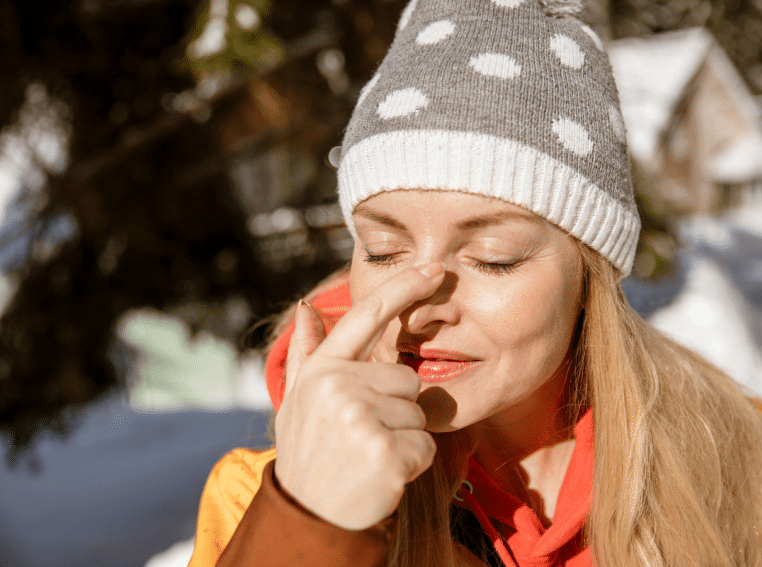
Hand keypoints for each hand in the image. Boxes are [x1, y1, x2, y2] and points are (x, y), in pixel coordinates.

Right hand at [274, 263, 444, 530]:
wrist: (309, 519)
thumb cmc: (309, 456)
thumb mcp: (297, 403)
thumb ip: (306, 355)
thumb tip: (306, 306)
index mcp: (322, 370)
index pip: (367, 316)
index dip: (403, 289)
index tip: (433, 270)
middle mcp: (338, 386)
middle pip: (407, 379)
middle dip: (396, 409)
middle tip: (365, 438)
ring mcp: (360, 417)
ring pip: (419, 414)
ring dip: (404, 438)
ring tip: (369, 456)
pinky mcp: (385, 449)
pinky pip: (425, 445)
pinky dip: (412, 463)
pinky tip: (382, 474)